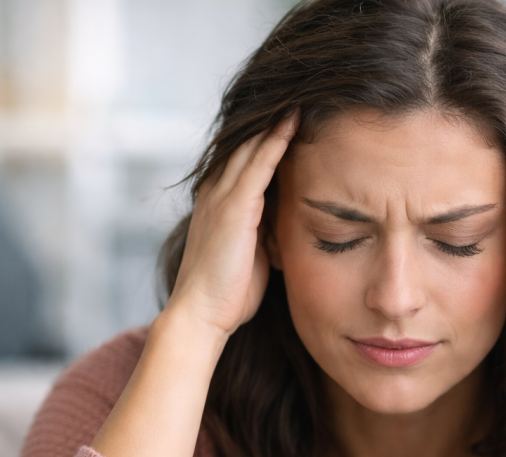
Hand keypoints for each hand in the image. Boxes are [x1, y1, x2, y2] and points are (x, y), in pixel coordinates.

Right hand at [164, 109, 299, 339]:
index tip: (294, 114)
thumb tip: (289, 222)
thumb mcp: (252, 253)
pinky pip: (259, 163)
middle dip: (273, 118)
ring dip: (277, 119)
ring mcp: (223, 196)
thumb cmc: (228, 293)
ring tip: (303, 94)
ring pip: (253, 145)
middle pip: (247, 142)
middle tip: (301, 92)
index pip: (245, 157)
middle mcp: (217, 191)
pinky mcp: (235, 206)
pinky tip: (295, 120)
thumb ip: (265, 230)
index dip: (267, 134)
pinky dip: (277, 139)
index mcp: (219, 201)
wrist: (202, 315)